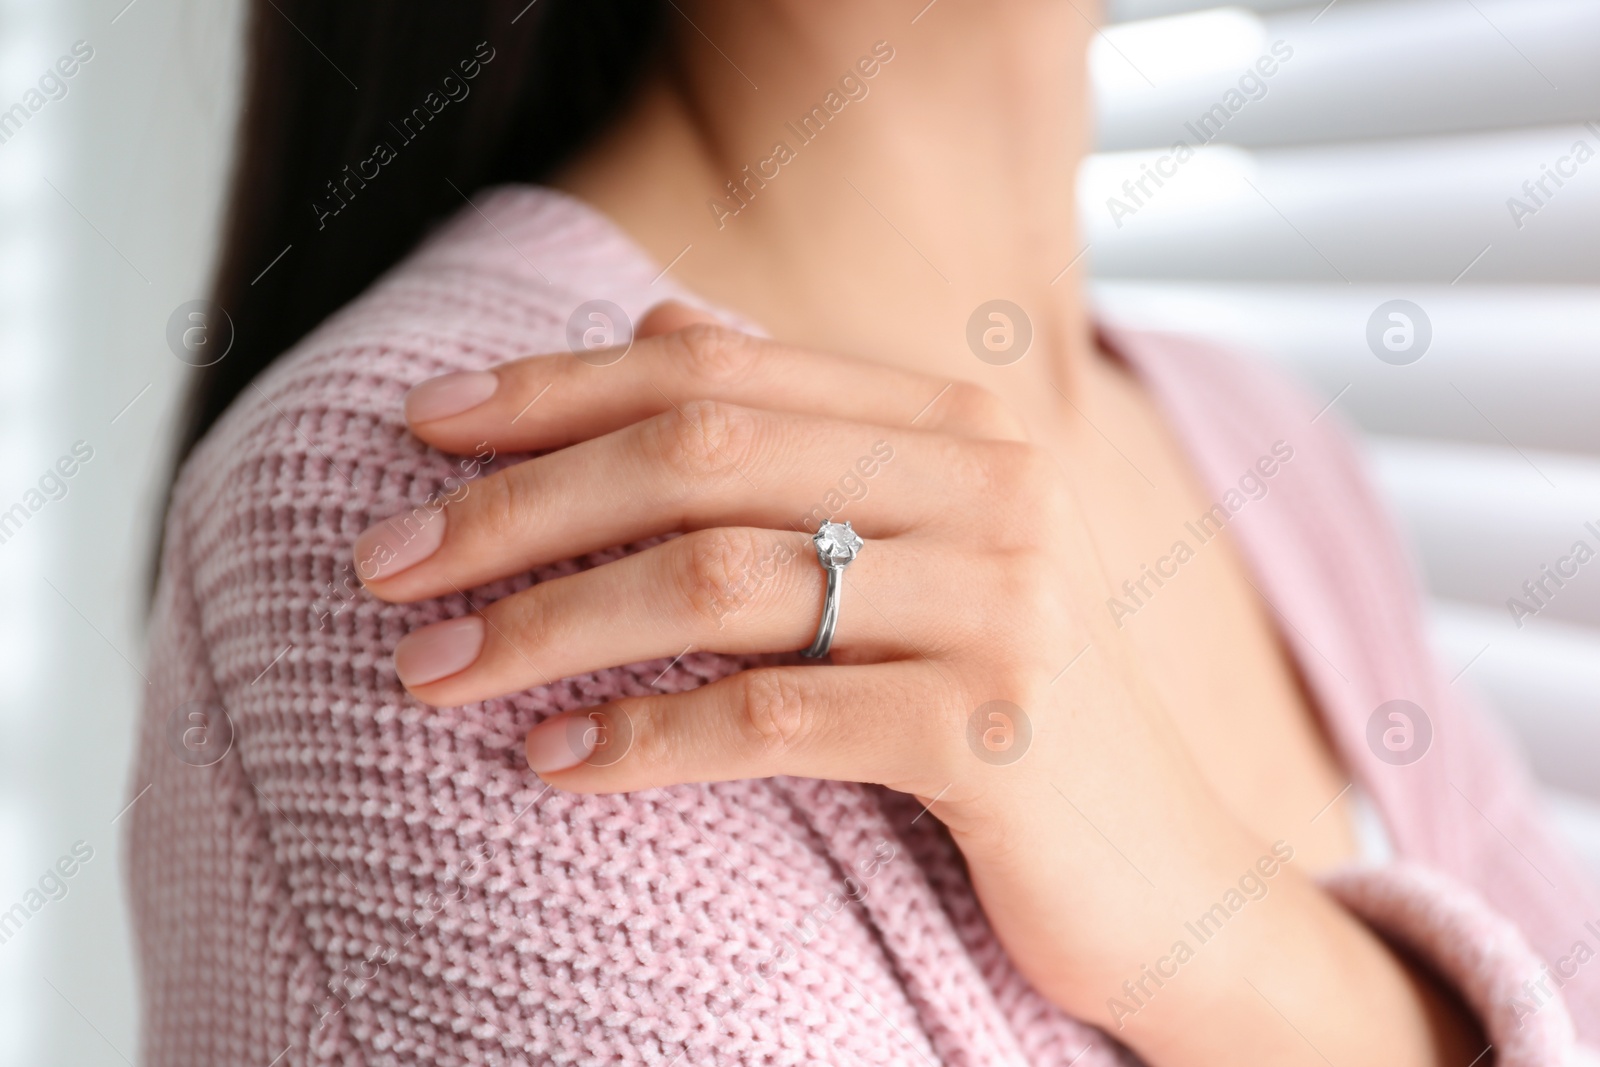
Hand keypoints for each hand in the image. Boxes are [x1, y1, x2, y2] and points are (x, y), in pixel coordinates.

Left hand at [355, 307, 1472, 1065]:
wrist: (1170, 880)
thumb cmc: (1005, 707)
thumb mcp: (909, 551)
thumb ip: (798, 431)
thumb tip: (654, 321)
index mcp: (958, 424)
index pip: (721, 367)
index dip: (556, 386)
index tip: (420, 424)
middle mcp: (991, 485)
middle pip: (704, 453)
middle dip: (520, 506)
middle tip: (386, 562)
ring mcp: (1003, 601)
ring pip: (721, 579)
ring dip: (547, 624)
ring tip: (431, 669)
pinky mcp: (994, 727)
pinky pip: (772, 716)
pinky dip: (643, 735)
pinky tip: (551, 761)